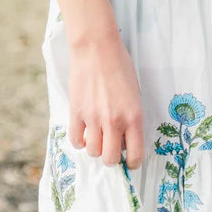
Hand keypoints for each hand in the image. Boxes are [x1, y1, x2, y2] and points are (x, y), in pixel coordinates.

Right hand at [67, 29, 143, 167]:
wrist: (96, 48)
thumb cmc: (120, 67)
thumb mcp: (135, 94)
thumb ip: (131, 118)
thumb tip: (124, 140)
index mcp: (134, 117)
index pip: (135, 154)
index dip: (132, 163)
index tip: (130, 162)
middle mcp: (114, 122)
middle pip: (111, 159)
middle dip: (112, 159)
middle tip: (112, 150)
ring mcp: (94, 119)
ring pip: (93, 152)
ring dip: (96, 149)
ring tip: (97, 139)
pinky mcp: (76, 112)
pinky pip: (76, 140)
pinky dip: (79, 141)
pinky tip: (84, 134)